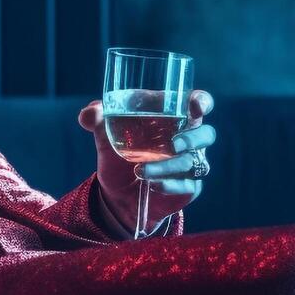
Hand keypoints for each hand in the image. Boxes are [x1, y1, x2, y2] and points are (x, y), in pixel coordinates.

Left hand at [78, 89, 215, 236]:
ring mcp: (190, 164)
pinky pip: (188, 186)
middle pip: (206, 134)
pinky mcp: (187, 187)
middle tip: (173, 145)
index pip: (198, 103)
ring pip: (195, 163)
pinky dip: (170, 185)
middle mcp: (187, 139)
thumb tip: (88, 115)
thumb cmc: (118, 151)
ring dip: (168, 166)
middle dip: (193, 138)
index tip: (195, 106)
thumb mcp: (103, 133)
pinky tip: (153, 185)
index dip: (202, 102)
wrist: (116, 191)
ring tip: (140, 170)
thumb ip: (96, 118)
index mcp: (173, 116)